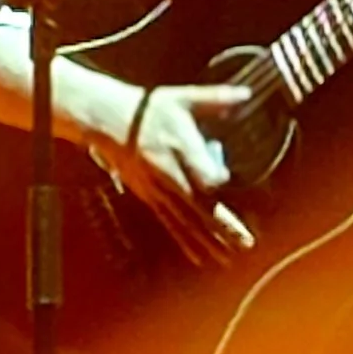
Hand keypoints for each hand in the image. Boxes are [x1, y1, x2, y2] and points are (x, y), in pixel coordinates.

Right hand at [98, 83, 255, 264]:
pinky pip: (171, 224)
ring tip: (229, 259)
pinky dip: (187, 242)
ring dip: (209, 241)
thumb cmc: (147, 108)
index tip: (227, 179)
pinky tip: (201, 257)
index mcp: (179, 148)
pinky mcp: (150, 198)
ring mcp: (158, 190)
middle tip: (247, 244)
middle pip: (200, 207)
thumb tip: (244, 94)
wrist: (106, 121)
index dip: (216, 180)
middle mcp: (170, 175)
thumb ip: (216, 99)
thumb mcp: (183, 98)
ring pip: (187, 222)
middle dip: (224, 227)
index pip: (202, 174)